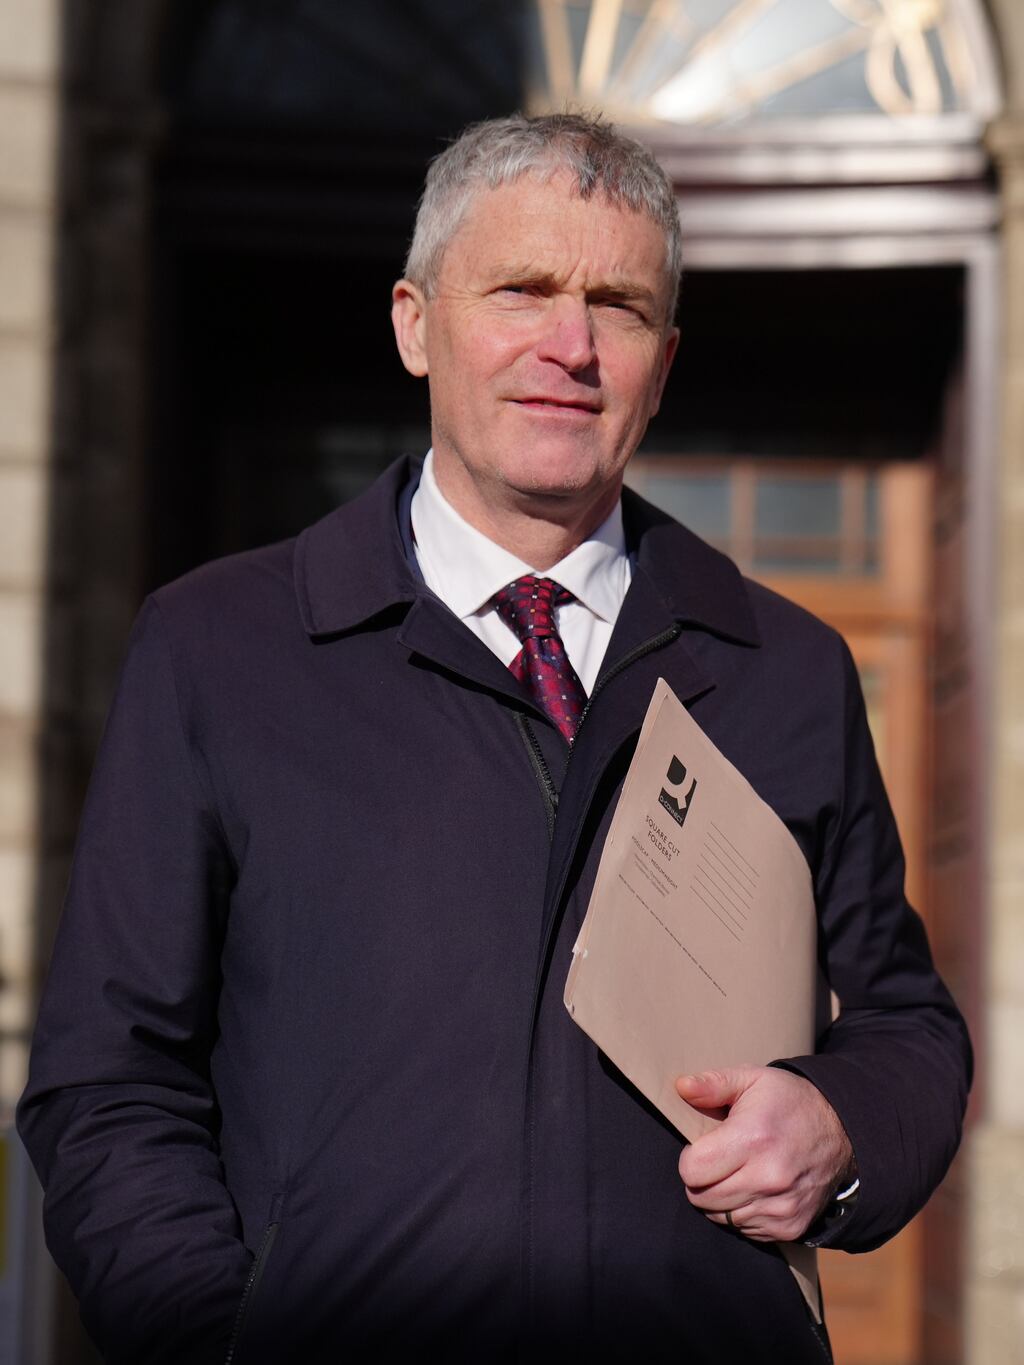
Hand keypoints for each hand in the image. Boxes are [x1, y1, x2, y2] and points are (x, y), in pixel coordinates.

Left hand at [676, 1066, 853, 1242]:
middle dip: (701, 1180)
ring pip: (721, 1218)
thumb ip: (713, 1084)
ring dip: (721, 1199)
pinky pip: (745, 1230)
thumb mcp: (753, 1079)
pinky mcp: (790, 1227)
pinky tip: (755, 1188)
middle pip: (702, 1198)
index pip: (693, 1171)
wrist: (843, 1133)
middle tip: (719, 1160)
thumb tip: (681, 1088)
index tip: (703, 1147)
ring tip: (738, 1172)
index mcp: (754, 1139)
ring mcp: (781, 1207)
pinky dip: (743, 1212)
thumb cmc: (789, 1102)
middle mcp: (769, 1179)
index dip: (690, 1158)